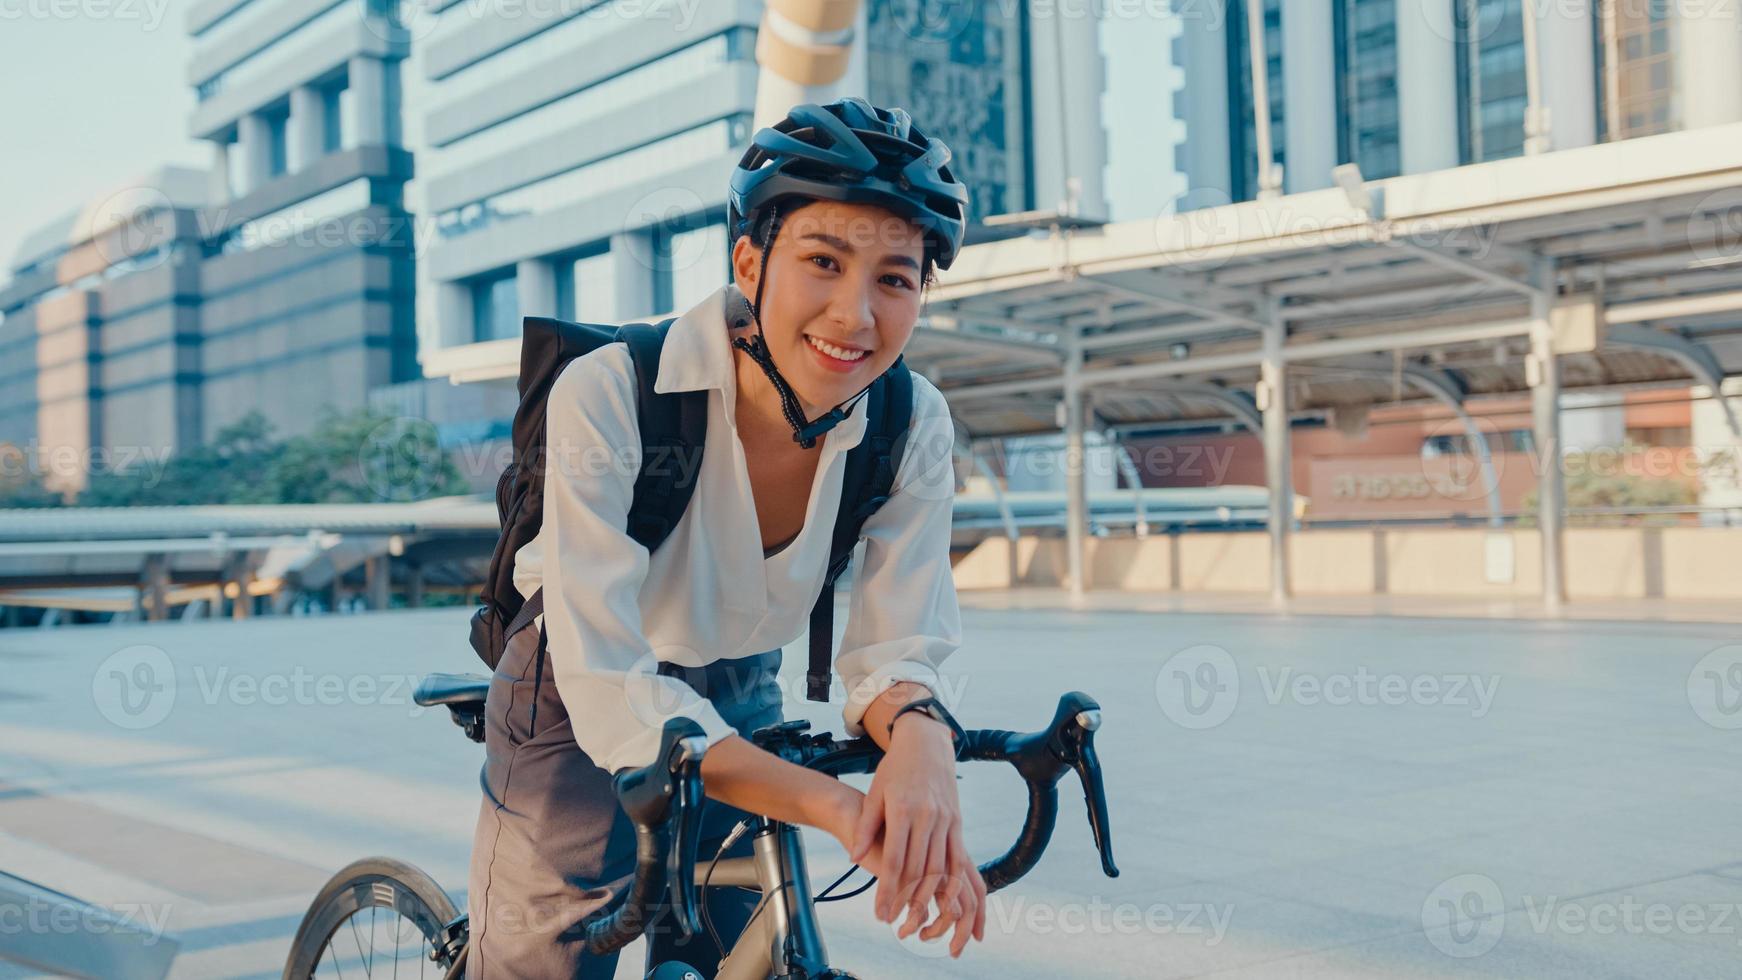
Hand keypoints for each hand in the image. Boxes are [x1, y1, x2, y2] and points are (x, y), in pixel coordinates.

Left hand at [848, 715, 985, 955]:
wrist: (926, 744)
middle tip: (895, 922)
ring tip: (916, 919)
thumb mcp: (875, 793)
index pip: (896, 859)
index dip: (888, 890)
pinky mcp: (957, 821)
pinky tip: (946, 900)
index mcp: (902, 809)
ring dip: (929, 897)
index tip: (881, 913)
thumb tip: (854, 856)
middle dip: (906, 900)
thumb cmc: (895, 769)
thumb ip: (867, 826)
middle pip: (918, 869)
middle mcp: (927, 816)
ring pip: (940, 867)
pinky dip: (953, 881)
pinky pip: (958, 857)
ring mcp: (945, 819)